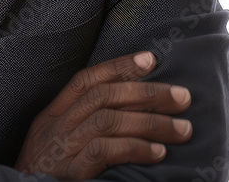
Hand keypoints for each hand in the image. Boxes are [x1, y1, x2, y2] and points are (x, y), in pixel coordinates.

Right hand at [14, 51, 192, 179]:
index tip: (150, 58)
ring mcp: (61, 148)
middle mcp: (55, 126)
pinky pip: (103, 150)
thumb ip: (79, 127)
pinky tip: (158, 153)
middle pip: (102, 96)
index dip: (117, 66)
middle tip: (183, 96)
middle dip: (146, 92)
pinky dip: (134, 148)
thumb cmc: (44, 176)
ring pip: (106, 120)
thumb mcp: (54, 145)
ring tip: (183, 129)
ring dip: (150, 122)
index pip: (85, 80)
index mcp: (52, 116)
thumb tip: (127, 114)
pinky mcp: (69, 171)